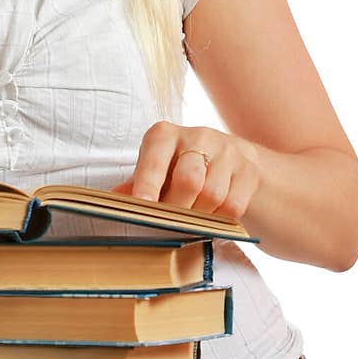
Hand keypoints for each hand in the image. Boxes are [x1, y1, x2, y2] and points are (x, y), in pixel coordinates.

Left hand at [110, 121, 260, 219]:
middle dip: (177, 209)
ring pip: (213, 195)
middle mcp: (197, 136)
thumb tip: (108, 204)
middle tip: (170, 223)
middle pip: (189, 179)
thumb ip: (133, 187)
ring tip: (190, 220)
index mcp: (164, 134)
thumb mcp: (153, 171)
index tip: (143, 206)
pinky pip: (234, 205)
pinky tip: (211, 216)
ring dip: (200, 216)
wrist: (226, 159)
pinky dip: (220, 219)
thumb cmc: (176, 168)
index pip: (155, 159)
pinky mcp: (248, 168)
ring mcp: (227, 150)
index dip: (148, 183)